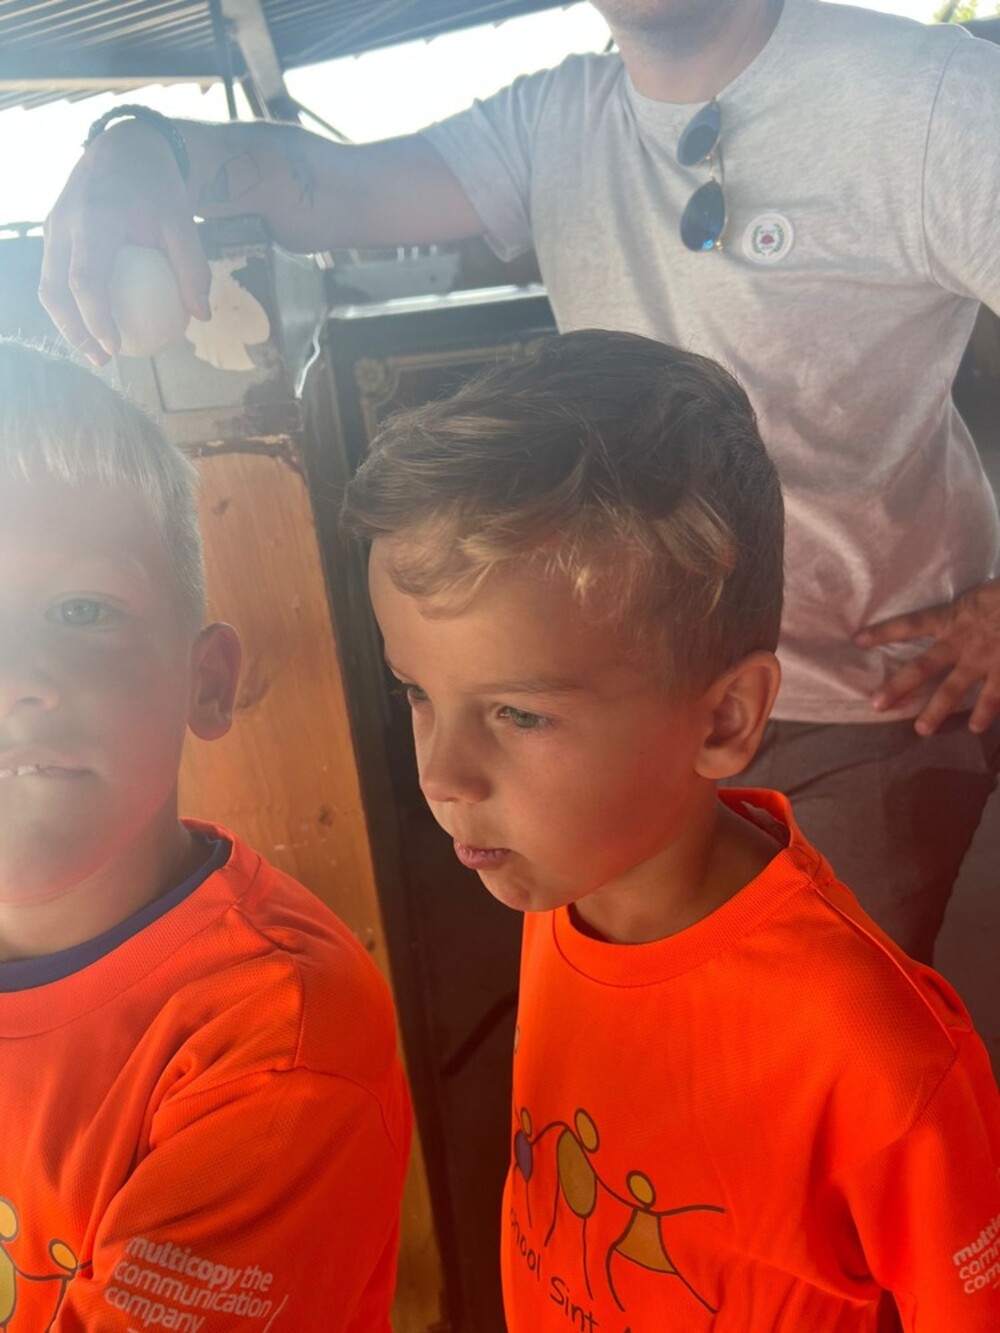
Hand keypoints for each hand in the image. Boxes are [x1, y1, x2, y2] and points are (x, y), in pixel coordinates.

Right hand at [39, 120, 210, 364]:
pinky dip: (69, 304)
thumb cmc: (157, 186)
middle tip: (103, 359)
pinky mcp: (54, 232)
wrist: (125, 146)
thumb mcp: (182, 220)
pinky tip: (95, 325)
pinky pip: (54, 275)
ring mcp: (53, 226)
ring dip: (67, 322)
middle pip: (55, 289)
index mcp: (94, 217)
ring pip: (48, 285)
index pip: (86, 279)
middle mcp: (64, 222)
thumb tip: (201, 316)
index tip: (115, 347)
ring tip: (96, 350)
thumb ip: (192, 267)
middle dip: (74, 330)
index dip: (96, 318)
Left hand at [855, 577, 999, 735]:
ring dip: (936, 711)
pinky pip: (994, 697)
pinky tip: (978, 729)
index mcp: (956, 616)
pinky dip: (986, 713)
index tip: (858, 640)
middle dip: (899, 687)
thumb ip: (971, 608)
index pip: (912, 623)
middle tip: (877, 704)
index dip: (885, 631)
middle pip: (923, 667)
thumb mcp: (988, 592)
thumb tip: (957, 616)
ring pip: (954, 690)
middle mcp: (964, 641)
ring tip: (921, 730)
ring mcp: (986, 659)